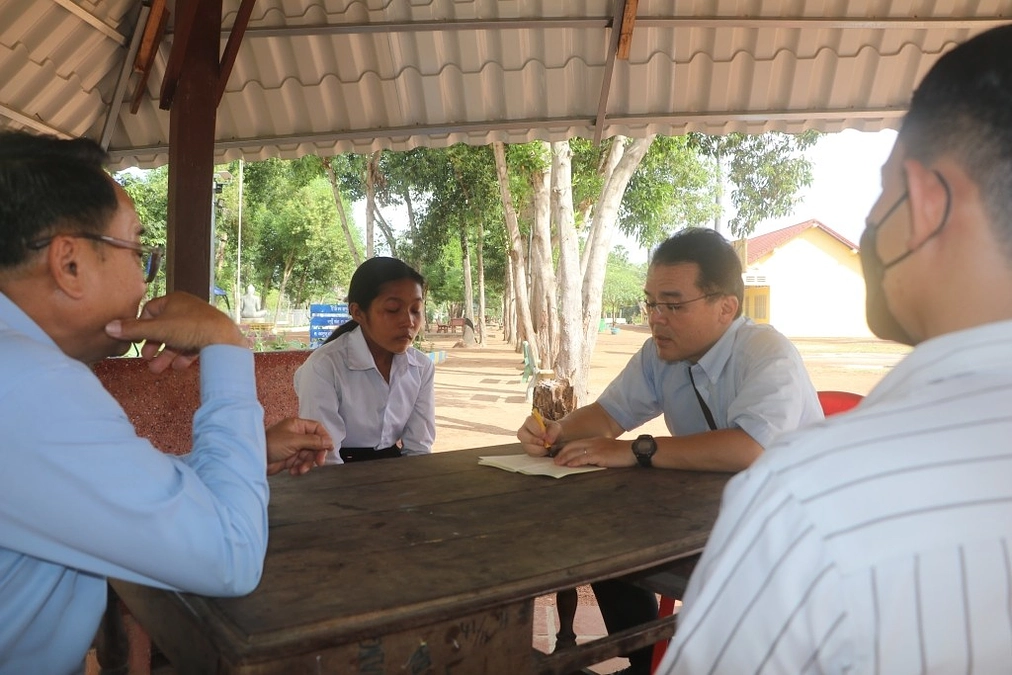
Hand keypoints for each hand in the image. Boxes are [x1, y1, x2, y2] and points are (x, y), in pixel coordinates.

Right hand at [105, 292, 246, 372]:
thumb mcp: (158, 329)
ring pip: (177, 340)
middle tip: (146, 358)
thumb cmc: (190, 327)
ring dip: (165, 355)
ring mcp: (199, 322)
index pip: (150, 310)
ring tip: (157, 370)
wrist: (225, 338)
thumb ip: (133, 330)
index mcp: (174, 300)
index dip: (141, 326)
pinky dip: (183, 356)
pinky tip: (178, 367)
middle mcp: (186, 309)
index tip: (134, 340)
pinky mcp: (209, 336)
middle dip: (153, 345)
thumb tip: (108, 327)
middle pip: (163, 328)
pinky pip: (192, 346)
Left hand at [266, 417, 332, 475]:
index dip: (324, 438)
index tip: (329, 448)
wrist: (255, 460)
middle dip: (317, 454)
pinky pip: (301, 463)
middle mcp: (296, 435)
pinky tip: (294, 471)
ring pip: (309, 456)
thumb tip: (328, 441)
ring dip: (307, 464)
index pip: (317, 429)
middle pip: (315, 444)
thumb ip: (313, 441)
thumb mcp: (294, 441)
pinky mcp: (290, 459)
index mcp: (297, 426)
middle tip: (319, 462)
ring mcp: (293, 447)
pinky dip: (300, 468)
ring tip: (301, 469)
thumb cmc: (270, 444)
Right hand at [517, 414, 561, 456]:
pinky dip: (539, 453)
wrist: (554, 439)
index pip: (529, 422)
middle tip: (543, 443)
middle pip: (521, 434)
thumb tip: (548, 440)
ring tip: (547, 447)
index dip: (535, 429)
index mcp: (531, 420)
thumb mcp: (556, 428)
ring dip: (538, 448)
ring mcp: (524, 440)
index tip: (543, 435)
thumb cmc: (552, 431)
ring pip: (525, 445)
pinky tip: (544, 450)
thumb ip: (553, 431)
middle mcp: (524, 429)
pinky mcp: (526, 449)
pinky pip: (530, 453)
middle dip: (533, 440)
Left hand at [551, 437, 636, 468]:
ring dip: (565, 458)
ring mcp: (596, 448)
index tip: (559, 454)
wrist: (634, 451)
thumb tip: (589, 461)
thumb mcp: (608, 450)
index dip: (566, 449)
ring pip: (576, 452)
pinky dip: (575, 461)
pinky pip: (584, 458)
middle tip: (554, 460)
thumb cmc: (623, 453)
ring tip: (558, 463)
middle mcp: (594, 442)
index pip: (576, 443)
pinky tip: (569, 465)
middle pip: (573, 446)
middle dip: (562, 453)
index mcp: (595, 440)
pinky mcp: (599, 455)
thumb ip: (598, 453)